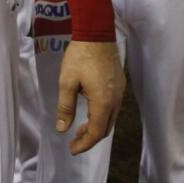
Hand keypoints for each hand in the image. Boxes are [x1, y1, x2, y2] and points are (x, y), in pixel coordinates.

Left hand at [56, 39, 123, 155]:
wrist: (97, 33)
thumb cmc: (80, 56)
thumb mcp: (67, 82)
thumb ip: (65, 107)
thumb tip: (63, 129)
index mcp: (103, 102)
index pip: (96, 132)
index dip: (85, 144)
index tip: (73, 149)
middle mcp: (115, 100)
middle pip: (106, 128)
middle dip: (91, 137)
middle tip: (75, 139)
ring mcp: (120, 92)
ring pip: (111, 118)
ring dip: (97, 126)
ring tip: (81, 126)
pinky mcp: (120, 83)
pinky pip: (113, 107)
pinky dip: (102, 115)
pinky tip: (90, 109)